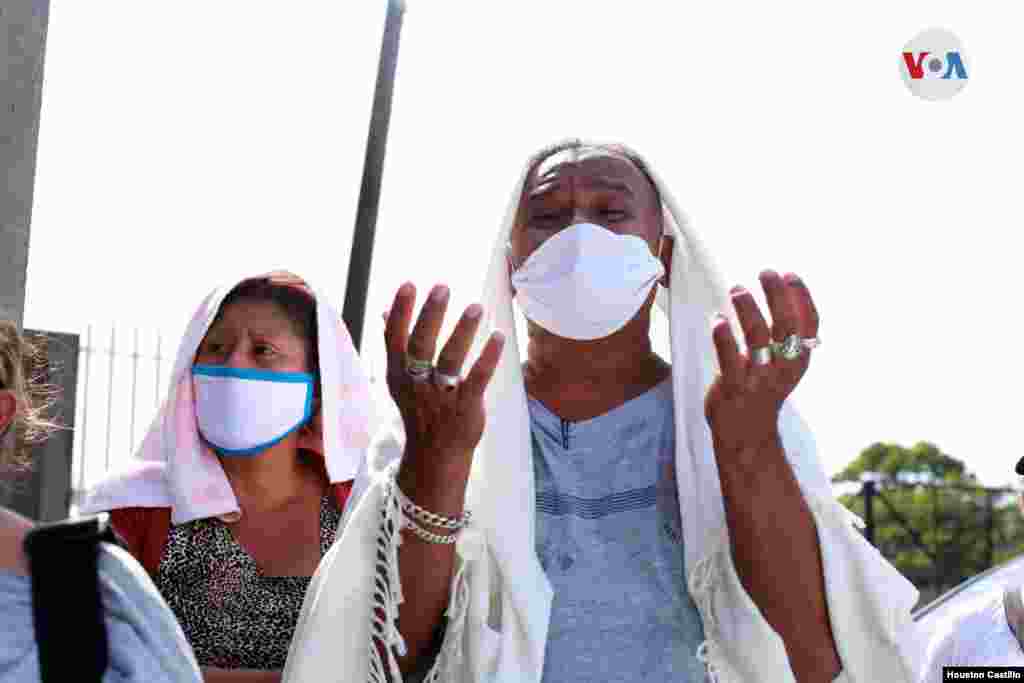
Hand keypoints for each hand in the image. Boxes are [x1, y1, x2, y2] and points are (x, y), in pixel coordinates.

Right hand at [384, 282, 504, 485]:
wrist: (434, 456)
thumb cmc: (420, 409)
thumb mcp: (400, 380)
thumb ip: (394, 344)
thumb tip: (384, 310)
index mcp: (399, 374)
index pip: (395, 337)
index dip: (401, 311)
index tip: (409, 284)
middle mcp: (416, 383)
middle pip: (421, 345)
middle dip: (430, 315)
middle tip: (442, 287)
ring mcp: (440, 396)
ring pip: (450, 360)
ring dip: (462, 331)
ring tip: (476, 307)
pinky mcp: (465, 407)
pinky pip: (477, 380)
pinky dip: (487, 358)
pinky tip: (498, 337)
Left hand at [705, 270, 818, 458]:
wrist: (747, 432)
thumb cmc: (764, 388)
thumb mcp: (785, 363)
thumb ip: (788, 333)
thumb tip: (784, 289)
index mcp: (799, 358)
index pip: (809, 323)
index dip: (802, 296)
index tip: (789, 273)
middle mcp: (783, 366)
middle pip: (785, 325)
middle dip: (777, 295)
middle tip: (765, 272)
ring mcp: (759, 377)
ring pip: (758, 338)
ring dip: (748, 309)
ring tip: (738, 289)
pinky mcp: (734, 387)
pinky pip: (730, 359)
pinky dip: (724, 337)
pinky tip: (717, 319)